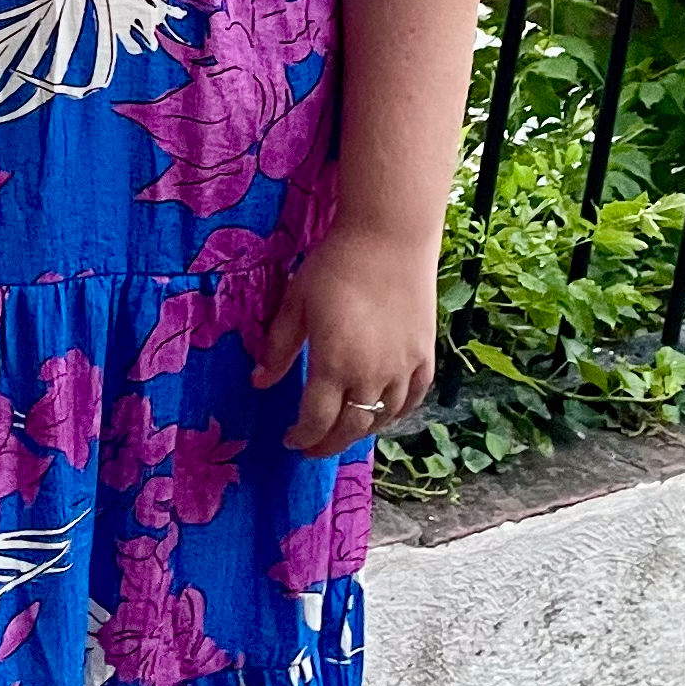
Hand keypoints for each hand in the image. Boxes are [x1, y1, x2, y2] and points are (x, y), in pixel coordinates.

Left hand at [251, 223, 441, 453]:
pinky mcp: (425, 356)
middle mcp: (372, 376)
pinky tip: (383, 413)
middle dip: (328, 444)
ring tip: (343, 430)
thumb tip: (260, 382)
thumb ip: (278, 348)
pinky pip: (412, 399)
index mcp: (334, 365)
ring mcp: (403, 368)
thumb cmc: (335, 267)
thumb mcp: (295, 304)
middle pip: (351, 428)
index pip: (317, 420)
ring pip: (384, 418)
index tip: (290, 440)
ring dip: (361, 431)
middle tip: (312, 447)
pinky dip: (396, 414)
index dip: (302, 437)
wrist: (389, 238)